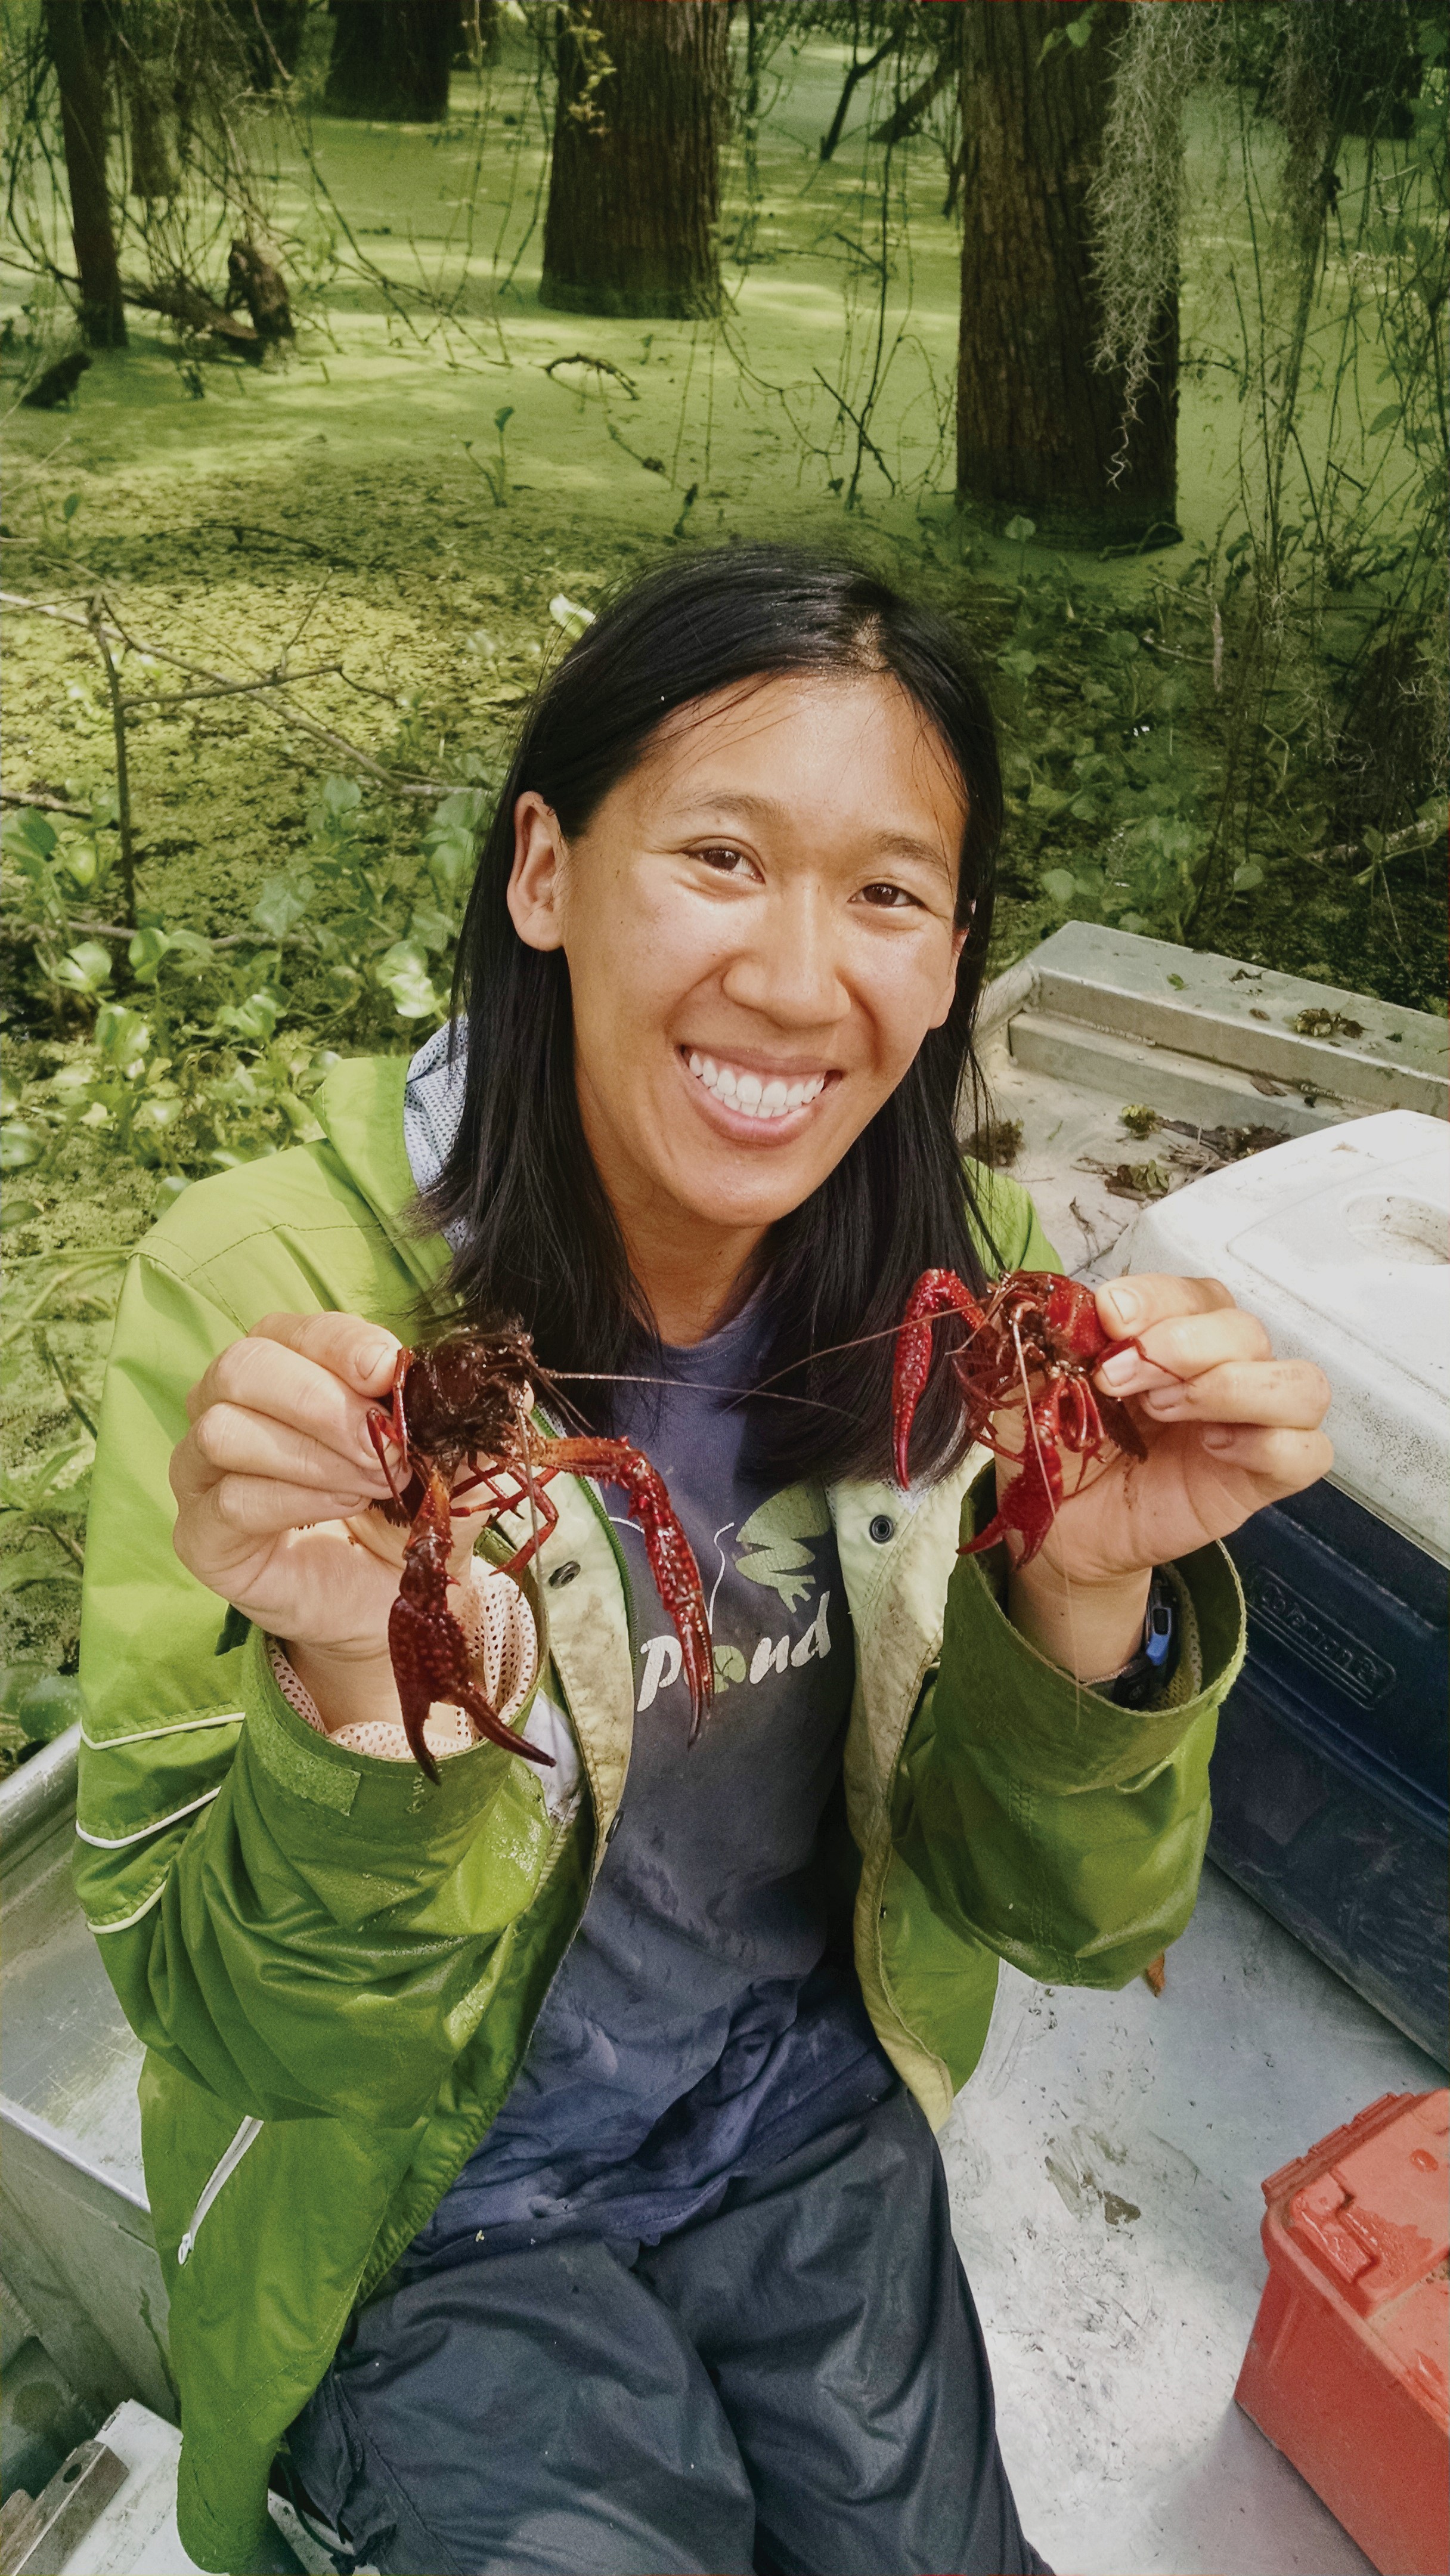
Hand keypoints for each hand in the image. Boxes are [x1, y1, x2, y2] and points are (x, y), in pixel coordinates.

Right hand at [169, 1312, 472, 1730]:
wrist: (386, 1598)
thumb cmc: (402, 1514)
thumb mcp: (450, 1465)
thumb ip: (467, 1426)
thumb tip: (507, 1391)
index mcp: (285, 1366)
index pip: (294, 1330)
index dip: (342, 1345)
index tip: (390, 1374)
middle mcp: (226, 1406)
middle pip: (242, 1368)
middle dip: (321, 1403)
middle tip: (384, 1449)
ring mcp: (201, 1471)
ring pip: (225, 1431)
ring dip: (311, 1456)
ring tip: (370, 1485)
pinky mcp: (199, 1534)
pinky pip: (229, 1499)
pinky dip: (295, 1499)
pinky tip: (342, 1508)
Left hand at [1004, 1273, 1332, 1680]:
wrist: (1053, 1526)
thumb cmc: (1053, 1445)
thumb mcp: (1037, 1382)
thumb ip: (1057, 1339)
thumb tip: (1081, 1306)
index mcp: (1175, 1335)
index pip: (1198, 1294)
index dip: (1158, 1298)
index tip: (1109, 1317)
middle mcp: (1224, 1370)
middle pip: (1248, 1330)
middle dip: (1181, 1344)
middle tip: (1115, 1379)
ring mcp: (1250, 1425)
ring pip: (1301, 1383)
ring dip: (1231, 1386)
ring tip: (1161, 1410)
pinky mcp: (1259, 1479)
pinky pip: (1308, 1451)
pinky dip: (1269, 1442)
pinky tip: (1211, 1448)